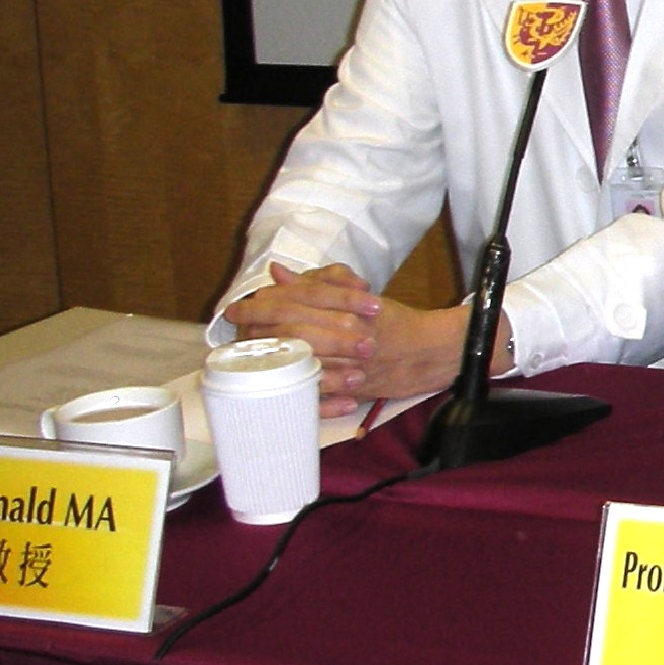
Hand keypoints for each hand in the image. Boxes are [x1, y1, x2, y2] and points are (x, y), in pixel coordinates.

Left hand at [225, 264, 508, 417]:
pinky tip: (273, 385)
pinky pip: (319, 391)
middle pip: (291, 330)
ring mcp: (350, 363)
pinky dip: (295, 388)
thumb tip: (278, 273)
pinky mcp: (353, 388)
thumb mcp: (355, 295)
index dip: (259, 304)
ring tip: (246, 355)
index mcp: (347, 308)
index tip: (234, 307)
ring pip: (301, 360)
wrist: (430, 351)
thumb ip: (317, 284)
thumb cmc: (392, 322)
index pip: (294, 302)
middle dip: (257, 329)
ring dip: (269, 357)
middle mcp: (347, 333)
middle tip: (233, 329)